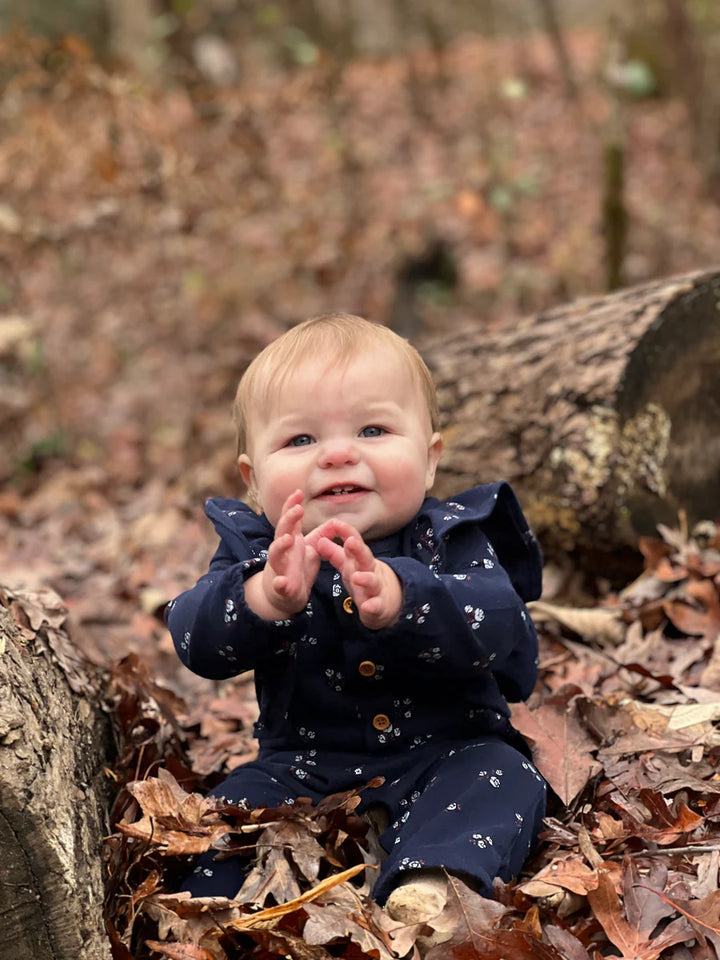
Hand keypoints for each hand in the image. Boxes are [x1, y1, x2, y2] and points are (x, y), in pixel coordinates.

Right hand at [245, 490, 319, 619]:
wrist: (284, 595)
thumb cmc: (296, 568)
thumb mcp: (311, 548)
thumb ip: (323, 534)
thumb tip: (337, 520)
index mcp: (290, 540)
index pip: (289, 519)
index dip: (291, 506)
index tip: (298, 492)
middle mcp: (282, 551)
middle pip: (282, 531)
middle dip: (288, 520)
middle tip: (297, 509)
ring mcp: (279, 568)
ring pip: (275, 555)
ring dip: (280, 546)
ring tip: (288, 539)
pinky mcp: (281, 587)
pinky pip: (279, 585)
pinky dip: (279, 583)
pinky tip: (281, 582)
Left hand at [306, 519, 401, 629]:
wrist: (388, 601)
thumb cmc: (364, 578)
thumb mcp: (349, 565)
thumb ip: (334, 553)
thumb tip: (319, 540)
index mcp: (360, 560)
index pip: (354, 543)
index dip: (347, 533)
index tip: (336, 523)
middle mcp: (369, 571)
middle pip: (365, 558)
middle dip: (358, 549)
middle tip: (350, 541)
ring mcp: (375, 589)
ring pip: (373, 582)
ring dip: (366, 579)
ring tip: (357, 577)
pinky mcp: (379, 607)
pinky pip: (377, 607)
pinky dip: (373, 606)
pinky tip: (367, 606)